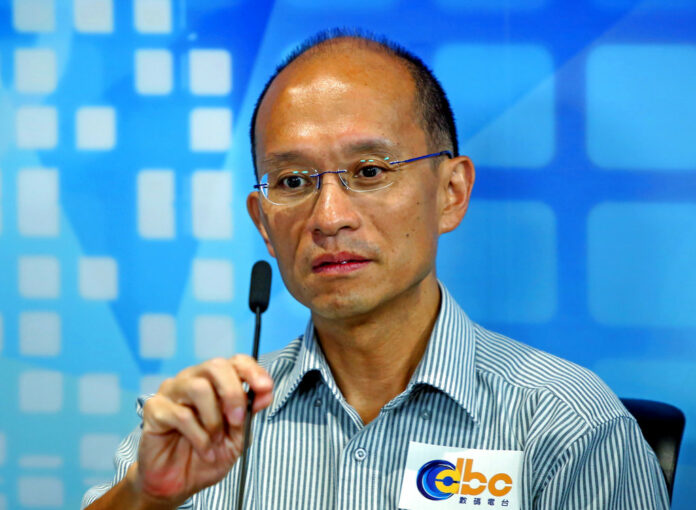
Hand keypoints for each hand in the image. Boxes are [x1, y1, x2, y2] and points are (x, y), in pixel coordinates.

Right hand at [131, 355, 272, 506]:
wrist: (179, 483)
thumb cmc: (209, 453)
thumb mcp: (238, 436)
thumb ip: (249, 413)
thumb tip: (265, 393)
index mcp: (215, 381)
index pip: (235, 361)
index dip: (252, 371)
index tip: (266, 388)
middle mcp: (192, 379)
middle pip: (215, 366)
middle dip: (233, 393)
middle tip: (237, 420)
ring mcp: (171, 391)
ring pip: (198, 388)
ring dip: (214, 419)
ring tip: (216, 440)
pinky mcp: (155, 409)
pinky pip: (181, 414)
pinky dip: (199, 437)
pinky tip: (204, 450)